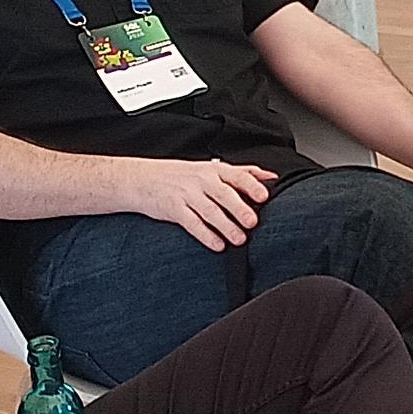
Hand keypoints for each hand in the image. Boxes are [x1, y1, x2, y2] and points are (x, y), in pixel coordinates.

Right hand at [134, 156, 274, 250]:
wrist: (142, 179)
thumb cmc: (182, 176)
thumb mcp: (211, 169)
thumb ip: (242, 173)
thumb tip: (270, 176)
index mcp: (215, 170)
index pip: (237, 176)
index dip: (251, 186)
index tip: (264, 196)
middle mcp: (202, 180)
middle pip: (224, 194)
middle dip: (239, 208)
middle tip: (253, 222)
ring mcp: (187, 195)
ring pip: (210, 211)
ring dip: (226, 226)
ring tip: (240, 239)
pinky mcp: (174, 210)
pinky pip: (192, 223)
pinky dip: (206, 235)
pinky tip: (217, 245)